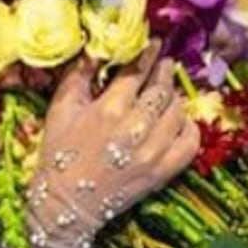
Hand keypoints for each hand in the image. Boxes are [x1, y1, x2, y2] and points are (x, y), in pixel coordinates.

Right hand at [26, 53, 198, 247]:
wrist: (66, 204)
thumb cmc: (58, 153)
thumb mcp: (60, 108)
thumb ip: (79, 74)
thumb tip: (97, 46)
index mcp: (108, 109)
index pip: (137, 71)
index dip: (148, 53)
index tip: (155, 43)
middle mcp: (135, 128)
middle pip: (161, 88)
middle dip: (164, 70)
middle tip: (165, 62)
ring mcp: (152, 152)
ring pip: (177, 111)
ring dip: (174, 96)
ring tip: (168, 91)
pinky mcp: (162, 172)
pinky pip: (189, 142)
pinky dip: (189, 127)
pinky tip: (179, 121)